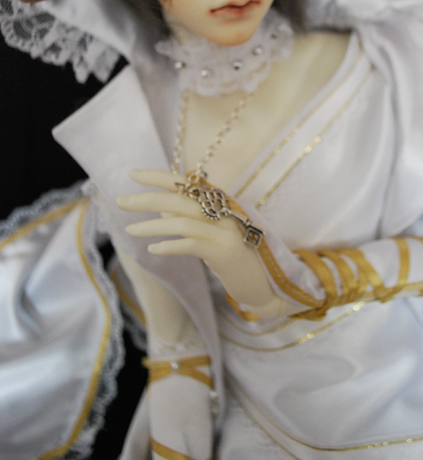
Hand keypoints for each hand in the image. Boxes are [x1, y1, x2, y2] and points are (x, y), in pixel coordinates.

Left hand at [121, 179, 280, 318]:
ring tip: (130, 231)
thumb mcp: (209, 236)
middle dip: (146, 198)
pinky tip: (152, 250)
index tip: (133, 173)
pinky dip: (169, 245)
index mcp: (219, 204)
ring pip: (182, 221)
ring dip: (151, 226)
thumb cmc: (233, 261)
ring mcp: (226, 231)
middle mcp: (224, 212)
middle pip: (180, 199)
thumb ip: (188, 220)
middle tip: (120, 202)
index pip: (186, 183)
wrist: (264, 286)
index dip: (159, 176)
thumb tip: (158, 209)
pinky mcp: (226, 252)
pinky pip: (191, 244)